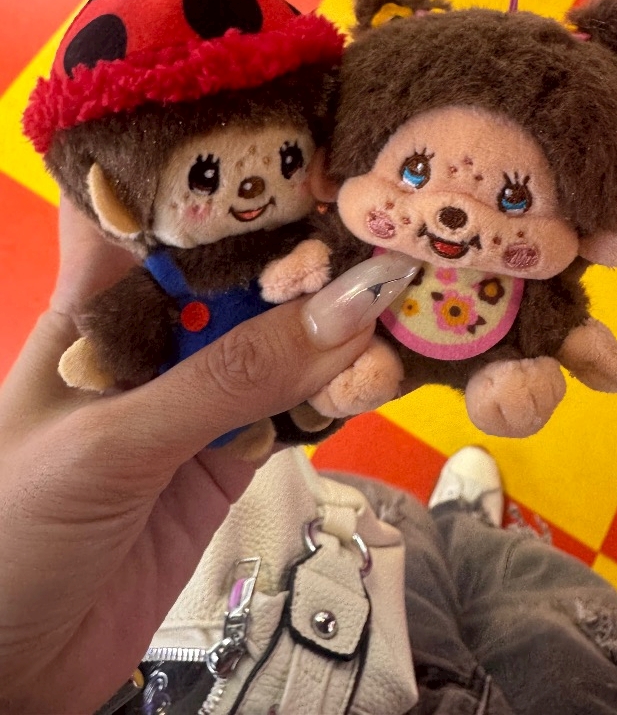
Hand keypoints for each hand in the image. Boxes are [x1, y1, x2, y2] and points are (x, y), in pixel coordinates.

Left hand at [0, 200, 415, 713]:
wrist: (7, 672)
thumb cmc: (13, 532)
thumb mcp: (113, 442)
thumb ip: (228, 377)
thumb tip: (345, 308)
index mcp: (96, 307)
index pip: (157, 210)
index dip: (222, 169)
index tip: (301, 136)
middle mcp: (152, 341)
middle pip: (239, 275)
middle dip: (304, 254)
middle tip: (382, 225)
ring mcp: (194, 401)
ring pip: (280, 345)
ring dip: (335, 331)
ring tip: (395, 306)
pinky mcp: (228, 460)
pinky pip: (294, 413)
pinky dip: (337, 397)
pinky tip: (377, 376)